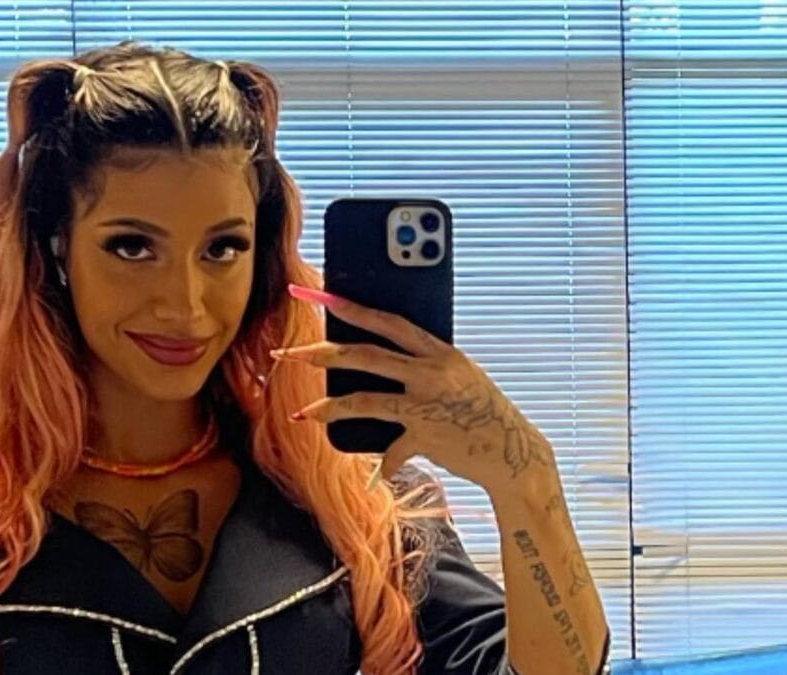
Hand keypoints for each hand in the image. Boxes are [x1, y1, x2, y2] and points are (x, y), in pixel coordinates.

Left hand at [272, 284, 558, 495]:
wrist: (514, 454)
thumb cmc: (481, 412)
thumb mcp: (458, 377)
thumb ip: (424, 365)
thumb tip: (377, 360)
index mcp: (441, 351)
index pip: (389, 321)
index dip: (352, 308)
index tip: (320, 295)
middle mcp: (433, 372)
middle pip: (365, 355)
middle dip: (321, 352)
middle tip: (289, 353)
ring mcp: (428, 404)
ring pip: (365, 399)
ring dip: (329, 407)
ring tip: (302, 413)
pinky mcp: (426, 436)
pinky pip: (390, 449)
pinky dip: (383, 462)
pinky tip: (377, 473)